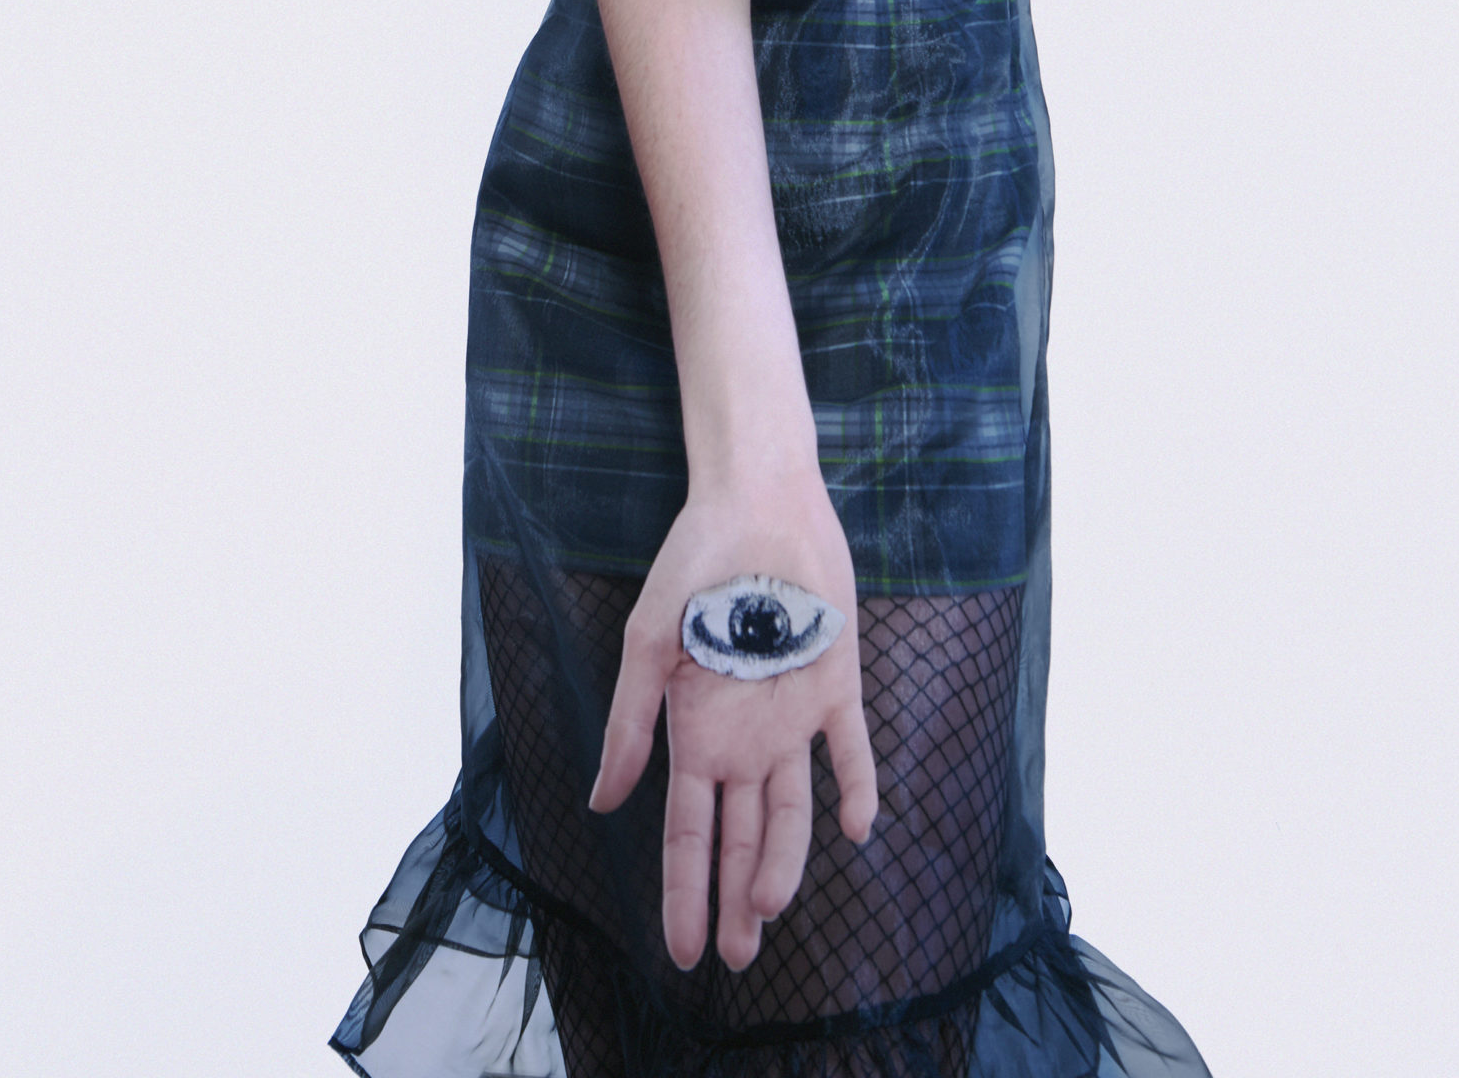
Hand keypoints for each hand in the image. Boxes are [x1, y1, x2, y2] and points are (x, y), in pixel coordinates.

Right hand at [589, 466, 877, 971]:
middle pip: (740, 836)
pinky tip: (855, 828)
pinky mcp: (839, 682)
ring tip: (770, 908)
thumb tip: (601, 802)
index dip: (683, 890)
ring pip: (792, 809)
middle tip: (737, 957)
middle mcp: (745, 736)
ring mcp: (794, 715)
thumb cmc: (693, 563)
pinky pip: (851, 749)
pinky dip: (857, 787)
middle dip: (734, 897)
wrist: (757, 501)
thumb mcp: (646, 642)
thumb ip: (631, 722)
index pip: (687, 830)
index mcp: (694, 731)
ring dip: (785, 860)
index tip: (682, 953)